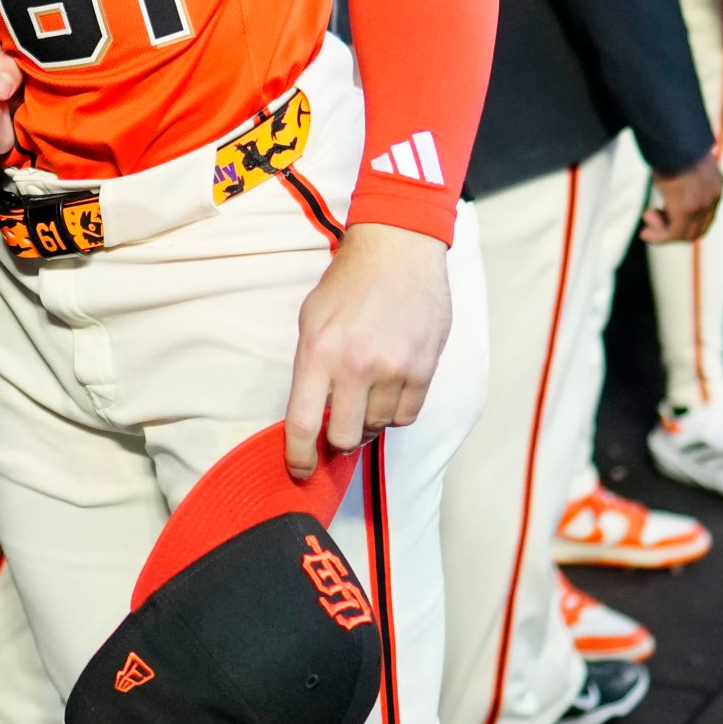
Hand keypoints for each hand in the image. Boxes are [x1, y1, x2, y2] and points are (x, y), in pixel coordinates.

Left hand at [283, 222, 452, 480]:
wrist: (397, 252)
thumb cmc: (348, 284)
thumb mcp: (311, 320)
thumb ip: (311, 369)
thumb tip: (314, 415)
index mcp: (318, 353)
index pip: (303, 424)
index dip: (299, 457)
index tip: (300, 471)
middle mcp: (355, 366)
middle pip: (344, 437)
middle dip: (338, 439)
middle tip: (339, 426)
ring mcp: (393, 369)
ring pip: (377, 427)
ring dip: (368, 421)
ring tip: (366, 393)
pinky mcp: (423, 369)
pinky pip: (406, 415)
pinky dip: (395, 411)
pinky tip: (389, 389)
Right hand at [639, 150, 720, 243]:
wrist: (673, 135)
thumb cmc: (673, 141)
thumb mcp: (684, 158)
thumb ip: (685, 171)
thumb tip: (672, 173)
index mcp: (715, 183)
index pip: (706, 214)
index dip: (684, 218)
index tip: (661, 210)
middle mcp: (713, 196)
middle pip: (698, 228)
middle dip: (673, 228)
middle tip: (650, 217)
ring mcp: (702, 204)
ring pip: (687, 234)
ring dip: (664, 233)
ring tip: (646, 223)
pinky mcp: (686, 209)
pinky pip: (675, 233)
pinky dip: (660, 237)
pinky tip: (646, 234)